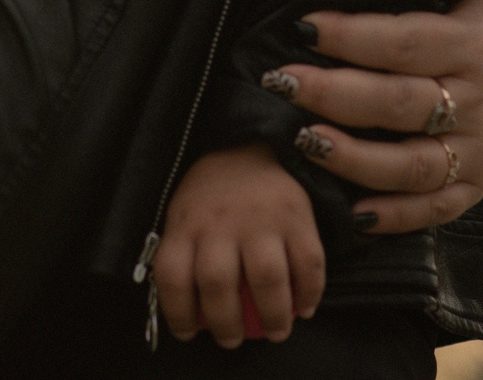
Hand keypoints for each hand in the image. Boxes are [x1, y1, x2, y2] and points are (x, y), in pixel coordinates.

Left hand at [153, 145, 324, 348]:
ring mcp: (261, 218)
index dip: (176, 313)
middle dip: (226, 324)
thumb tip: (189, 310)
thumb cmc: (213, 191)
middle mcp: (221, 222)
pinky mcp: (298, 216)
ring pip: (266, 279)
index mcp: (187, 222)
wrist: (252, 141)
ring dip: (273, 317)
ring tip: (275, 333)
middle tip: (231, 340)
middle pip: (219, 284)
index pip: (172, 276)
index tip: (187, 333)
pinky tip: (304, 308)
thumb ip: (184, 252)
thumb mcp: (185, 212)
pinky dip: (310, 293)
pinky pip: (308, 264)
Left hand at [258, 0, 482, 232]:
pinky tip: (351, 212)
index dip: (353, 37)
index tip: (302, 28)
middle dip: (336, 95)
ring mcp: (478, 152)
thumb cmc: (478, 22)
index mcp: (475, 46)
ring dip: (355, 159)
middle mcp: (478, 103)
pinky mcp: (473, 188)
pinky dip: (394, 216)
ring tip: (303, 140)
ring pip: (413, 165)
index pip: (407, 42)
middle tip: (281, 82)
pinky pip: (434, 210)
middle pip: (402, 105)